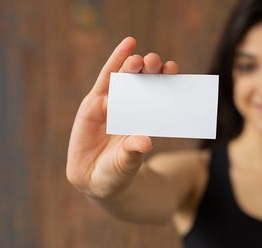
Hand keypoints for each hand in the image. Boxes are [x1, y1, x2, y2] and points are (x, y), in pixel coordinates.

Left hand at [66, 37, 178, 197]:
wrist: (109, 183)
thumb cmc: (105, 177)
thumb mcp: (114, 170)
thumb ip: (127, 156)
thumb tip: (145, 141)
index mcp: (90, 116)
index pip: (104, 86)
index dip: (117, 66)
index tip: (131, 50)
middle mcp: (107, 108)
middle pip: (120, 81)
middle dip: (134, 68)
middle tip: (150, 61)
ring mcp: (124, 110)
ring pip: (136, 85)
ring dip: (150, 73)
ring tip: (165, 66)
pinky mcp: (138, 116)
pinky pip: (149, 97)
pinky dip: (160, 84)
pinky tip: (171, 73)